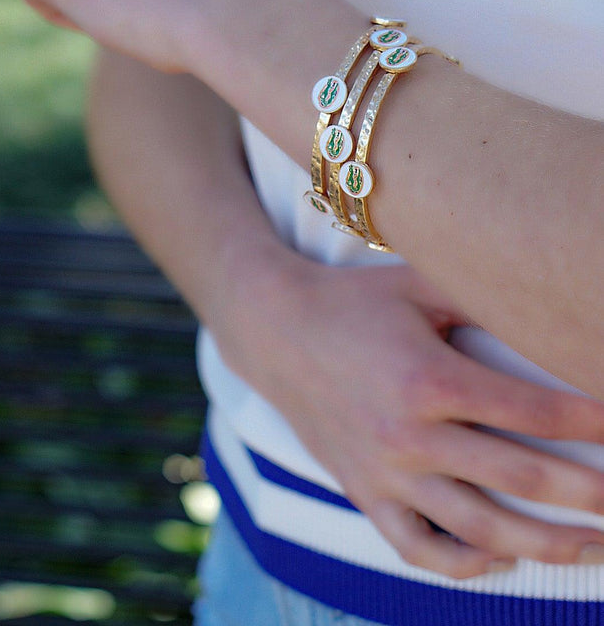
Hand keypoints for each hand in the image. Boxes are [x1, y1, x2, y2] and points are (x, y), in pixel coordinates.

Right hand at [228, 259, 603, 578]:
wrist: (275, 331)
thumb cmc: (353, 301)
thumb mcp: (417, 284)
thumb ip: (480, 299)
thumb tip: (546, 314)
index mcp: (429, 379)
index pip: (532, 412)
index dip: (591, 423)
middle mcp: (410, 435)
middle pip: (518, 479)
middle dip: (586, 493)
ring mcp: (385, 472)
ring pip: (479, 529)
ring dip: (546, 544)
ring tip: (594, 546)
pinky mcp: (364, 493)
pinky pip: (419, 548)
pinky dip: (465, 563)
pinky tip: (502, 558)